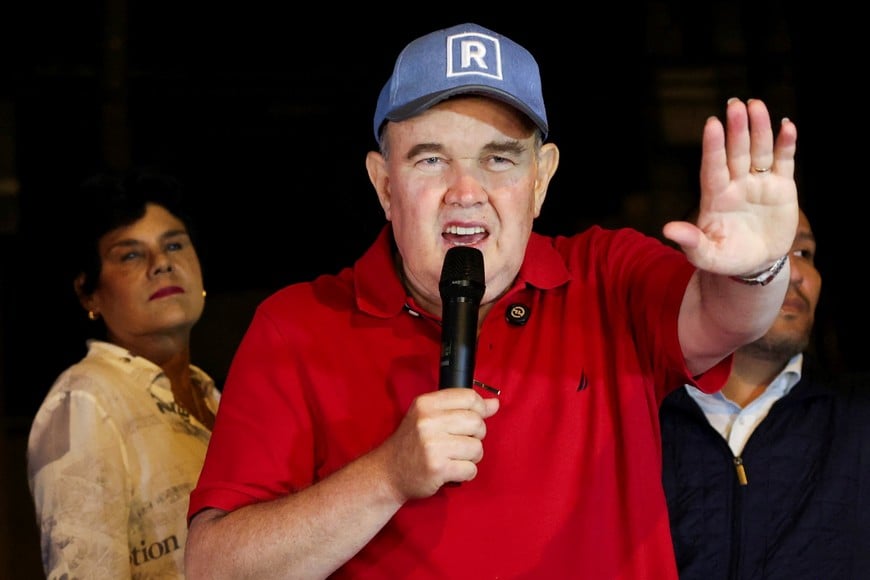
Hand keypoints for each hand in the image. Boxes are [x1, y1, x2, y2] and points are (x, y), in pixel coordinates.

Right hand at [381, 388, 499, 500]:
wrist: (388, 472)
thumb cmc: (412, 443)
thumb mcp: (429, 416)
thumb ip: (461, 408)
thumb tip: (494, 403)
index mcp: (426, 403)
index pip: (469, 397)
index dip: (480, 408)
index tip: (477, 417)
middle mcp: (428, 421)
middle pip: (477, 422)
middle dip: (476, 435)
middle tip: (462, 442)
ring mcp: (432, 445)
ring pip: (477, 448)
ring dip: (471, 457)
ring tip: (455, 458)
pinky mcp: (437, 468)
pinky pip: (470, 469)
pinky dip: (465, 473)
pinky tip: (452, 470)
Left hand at [662, 98, 798, 274]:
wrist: (755, 264)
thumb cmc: (725, 258)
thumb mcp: (706, 256)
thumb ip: (690, 242)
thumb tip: (668, 229)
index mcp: (716, 198)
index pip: (713, 168)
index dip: (713, 147)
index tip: (712, 124)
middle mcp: (736, 184)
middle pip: (736, 152)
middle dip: (736, 129)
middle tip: (736, 104)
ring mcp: (758, 183)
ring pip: (759, 150)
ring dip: (759, 128)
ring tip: (757, 105)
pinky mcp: (782, 187)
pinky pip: (784, 161)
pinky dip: (786, 144)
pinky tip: (786, 126)